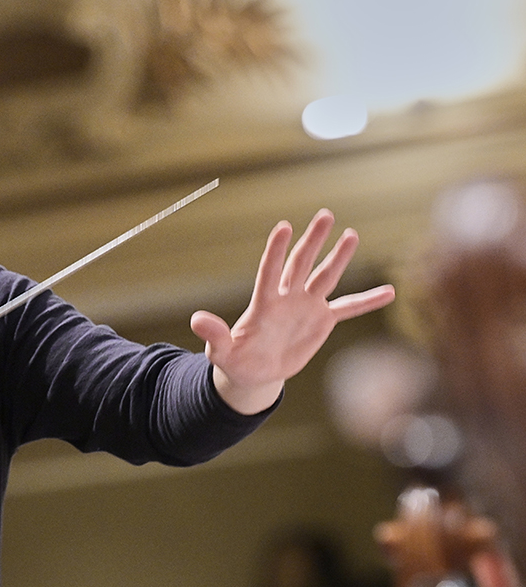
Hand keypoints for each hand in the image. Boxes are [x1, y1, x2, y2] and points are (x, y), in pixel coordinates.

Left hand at [190, 209, 394, 414]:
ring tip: (352, 234)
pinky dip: (367, 301)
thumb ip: (214, 334)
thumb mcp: (222, 351)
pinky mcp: (321, 321)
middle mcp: (287, 298)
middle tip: (326, 214)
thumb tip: (196, 319)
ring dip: (339, 257)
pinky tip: (389, 291)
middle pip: (302, 263)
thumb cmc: (235, 360)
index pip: (270, 271)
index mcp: (264, 303)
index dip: (276, 251)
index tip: (283, 227)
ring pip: (325, 276)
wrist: (255, 372)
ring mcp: (306, 306)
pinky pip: (348, 307)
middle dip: (313, 240)